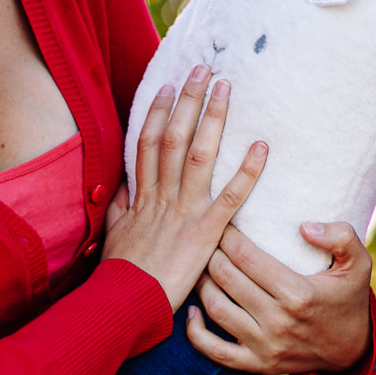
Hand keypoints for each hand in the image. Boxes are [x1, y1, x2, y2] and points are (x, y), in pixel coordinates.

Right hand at [102, 65, 267, 308]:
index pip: (149, 142)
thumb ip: (119, 208)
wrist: (124, 305)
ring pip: (200, 154)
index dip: (158, 112)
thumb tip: (120, 187)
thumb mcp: (114, 236)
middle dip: (188, 100)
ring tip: (226, 88)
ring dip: (214, 118)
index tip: (168, 86)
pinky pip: (230, 196)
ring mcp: (184, 211)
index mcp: (142, 196)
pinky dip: (246, 171)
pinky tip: (261, 147)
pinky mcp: (206, 232)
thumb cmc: (121, 275)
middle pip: (175, 136)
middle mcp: (162, 196)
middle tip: (203, 69)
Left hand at [185, 222, 373, 374]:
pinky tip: (192, 310)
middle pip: (227, 278)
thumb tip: (304, 227)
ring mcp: (265, 347)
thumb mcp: (359, 262)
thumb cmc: (348, 297)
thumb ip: (341, 237)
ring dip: (202, 284)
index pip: (246, 257)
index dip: (229, 235)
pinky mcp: (257, 365)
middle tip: (209, 238)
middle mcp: (278, 322)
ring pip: (217, 309)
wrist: (351, 348)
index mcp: (299, 293)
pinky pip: (215, 352)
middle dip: (212, 252)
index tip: (225, 222)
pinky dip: (196, 332)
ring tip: (202, 265)